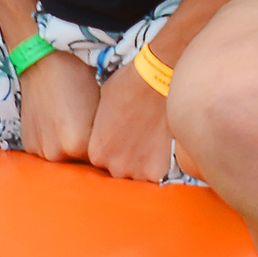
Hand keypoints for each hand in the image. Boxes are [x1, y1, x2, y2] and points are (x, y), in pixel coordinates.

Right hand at [18, 51, 99, 162]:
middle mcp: (56, 154)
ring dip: (67, 150)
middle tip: (87, 130)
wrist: (43, 63)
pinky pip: (46, 152)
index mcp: (80, 145)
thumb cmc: (79, 80)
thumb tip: (109, 151)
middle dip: (85, 152)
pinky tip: (56, 124)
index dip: (104, 147)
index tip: (106, 137)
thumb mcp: (100, 108)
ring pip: (62, 159)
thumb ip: (103, 135)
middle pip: (80, 164)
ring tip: (69, 125)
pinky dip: (52, 143)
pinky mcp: (28, 145)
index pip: (99, 159)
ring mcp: (39, 151)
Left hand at [86, 63, 172, 183]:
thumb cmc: (127, 85)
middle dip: (126, 158)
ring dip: (143, 162)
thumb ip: (101, 127)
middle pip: (119, 170)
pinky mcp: (158, 170)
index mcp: (96, 152)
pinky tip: (160, 142)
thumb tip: (105, 130)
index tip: (120, 137)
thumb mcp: (102, 105)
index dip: (112, 148)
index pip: (102, 160)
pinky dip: (159, 161)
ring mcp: (137, 170)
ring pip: (138, 174)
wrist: (156, 82)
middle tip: (137, 138)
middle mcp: (114, 166)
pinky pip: (156, 173)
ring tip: (150, 140)